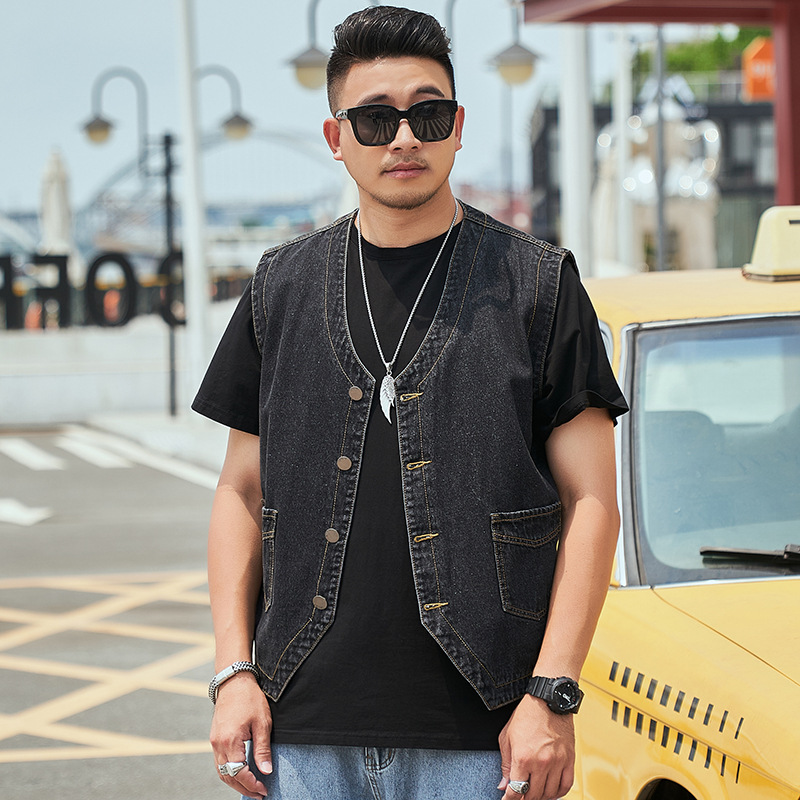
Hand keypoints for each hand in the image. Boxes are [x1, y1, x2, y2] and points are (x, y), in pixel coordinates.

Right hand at [210, 673, 272, 797]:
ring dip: (235, 783)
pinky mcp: (214, 739)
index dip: (252, 784)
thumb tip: (266, 771)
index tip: (264, 790)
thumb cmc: (250, 699)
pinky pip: (219, 763)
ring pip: (222, 772)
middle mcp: (219, 745)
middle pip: (229, 777)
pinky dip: (229, 773)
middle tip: (259, 795)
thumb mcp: (262, 723)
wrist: (234, 682)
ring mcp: (214, 742)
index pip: (240, 773)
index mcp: (231, 741)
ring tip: (251, 788)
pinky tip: (240, 775)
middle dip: (244, 788)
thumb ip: (263, 749)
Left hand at [497, 694, 574, 799]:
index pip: (516, 791)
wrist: (547, 700)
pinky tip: (552, 790)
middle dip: (524, 798)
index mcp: (522, 757)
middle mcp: (541, 762)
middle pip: (533, 795)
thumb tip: (504, 785)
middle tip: (521, 795)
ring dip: (541, 796)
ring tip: (535, 791)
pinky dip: (558, 792)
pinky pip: (566, 785)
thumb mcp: (507, 737)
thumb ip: (505, 764)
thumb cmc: (527, 715)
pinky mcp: (569, 759)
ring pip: (550, 794)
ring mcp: (557, 762)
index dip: (509, 799)